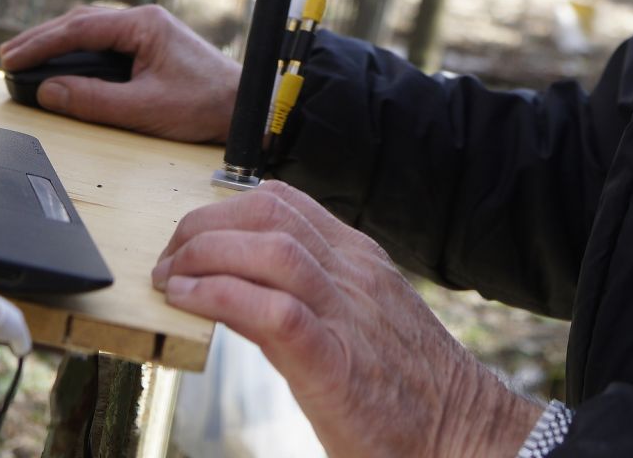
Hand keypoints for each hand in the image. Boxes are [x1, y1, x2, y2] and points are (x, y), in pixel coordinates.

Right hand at [0, 4, 238, 143]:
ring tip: (27, 56)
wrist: (246, 106)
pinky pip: (105, 39)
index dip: (41, 44)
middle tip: (8, 56)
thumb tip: (50, 92)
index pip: (79, 29)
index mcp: (143, 25)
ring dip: (59, 41)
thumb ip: (94, 100)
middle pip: (81, 22)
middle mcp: (145, 20)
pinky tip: (65, 59)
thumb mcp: (145, 108)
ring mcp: (149, 31)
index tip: (12, 58)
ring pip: (92, 28)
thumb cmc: (206, 105)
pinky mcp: (152, 45)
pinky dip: (78, 48)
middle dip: (42, 39)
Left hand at [153, 181, 542, 457]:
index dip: (224, 209)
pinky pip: (274, 310)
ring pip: (270, 247)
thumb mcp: (359, 322)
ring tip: (171, 279)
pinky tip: (190, 303)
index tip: (190, 239)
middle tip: (169, 261)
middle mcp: (354, 273)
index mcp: (359, 259)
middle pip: (268, 210)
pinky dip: (221, 297)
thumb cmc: (407, 388)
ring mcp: (348, 312)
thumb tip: (235, 286)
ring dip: (204, 255)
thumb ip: (307, 295)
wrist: (463, 433)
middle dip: (204, 226)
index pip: (284, 200)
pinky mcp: (336, 361)